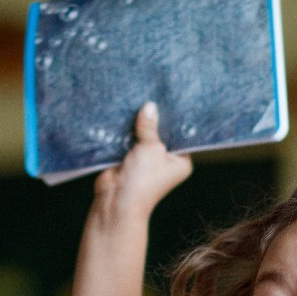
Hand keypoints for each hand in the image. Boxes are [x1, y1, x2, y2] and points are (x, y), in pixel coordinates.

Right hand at [93, 103, 191, 218]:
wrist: (116, 201)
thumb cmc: (143, 178)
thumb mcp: (151, 147)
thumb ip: (150, 126)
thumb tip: (150, 106)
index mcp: (180, 161)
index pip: (180, 135)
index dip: (174, 119)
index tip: (170, 99)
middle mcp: (165, 161)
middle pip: (160, 134)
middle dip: (154, 119)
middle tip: (152, 94)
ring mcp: (146, 161)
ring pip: (143, 136)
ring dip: (138, 124)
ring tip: (137, 99)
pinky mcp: (128, 160)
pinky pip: (128, 141)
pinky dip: (125, 132)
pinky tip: (123, 113)